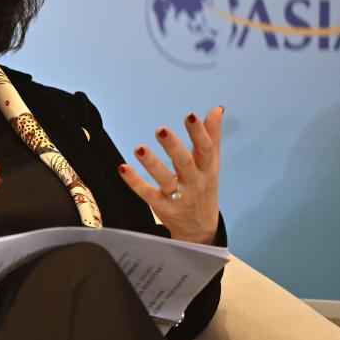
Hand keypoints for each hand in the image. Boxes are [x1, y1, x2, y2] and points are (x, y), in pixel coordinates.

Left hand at [117, 106, 223, 244]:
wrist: (200, 230)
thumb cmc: (204, 189)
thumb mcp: (212, 165)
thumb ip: (212, 137)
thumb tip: (217, 109)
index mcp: (208, 170)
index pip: (206, 150)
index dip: (199, 133)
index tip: (190, 116)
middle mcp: (194, 183)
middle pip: (184, 164)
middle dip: (173, 147)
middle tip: (160, 129)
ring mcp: (178, 197)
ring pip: (165, 180)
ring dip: (151, 164)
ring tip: (139, 148)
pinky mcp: (162, 208)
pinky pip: (147, 194)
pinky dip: (134, 182)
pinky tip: (122, 167)